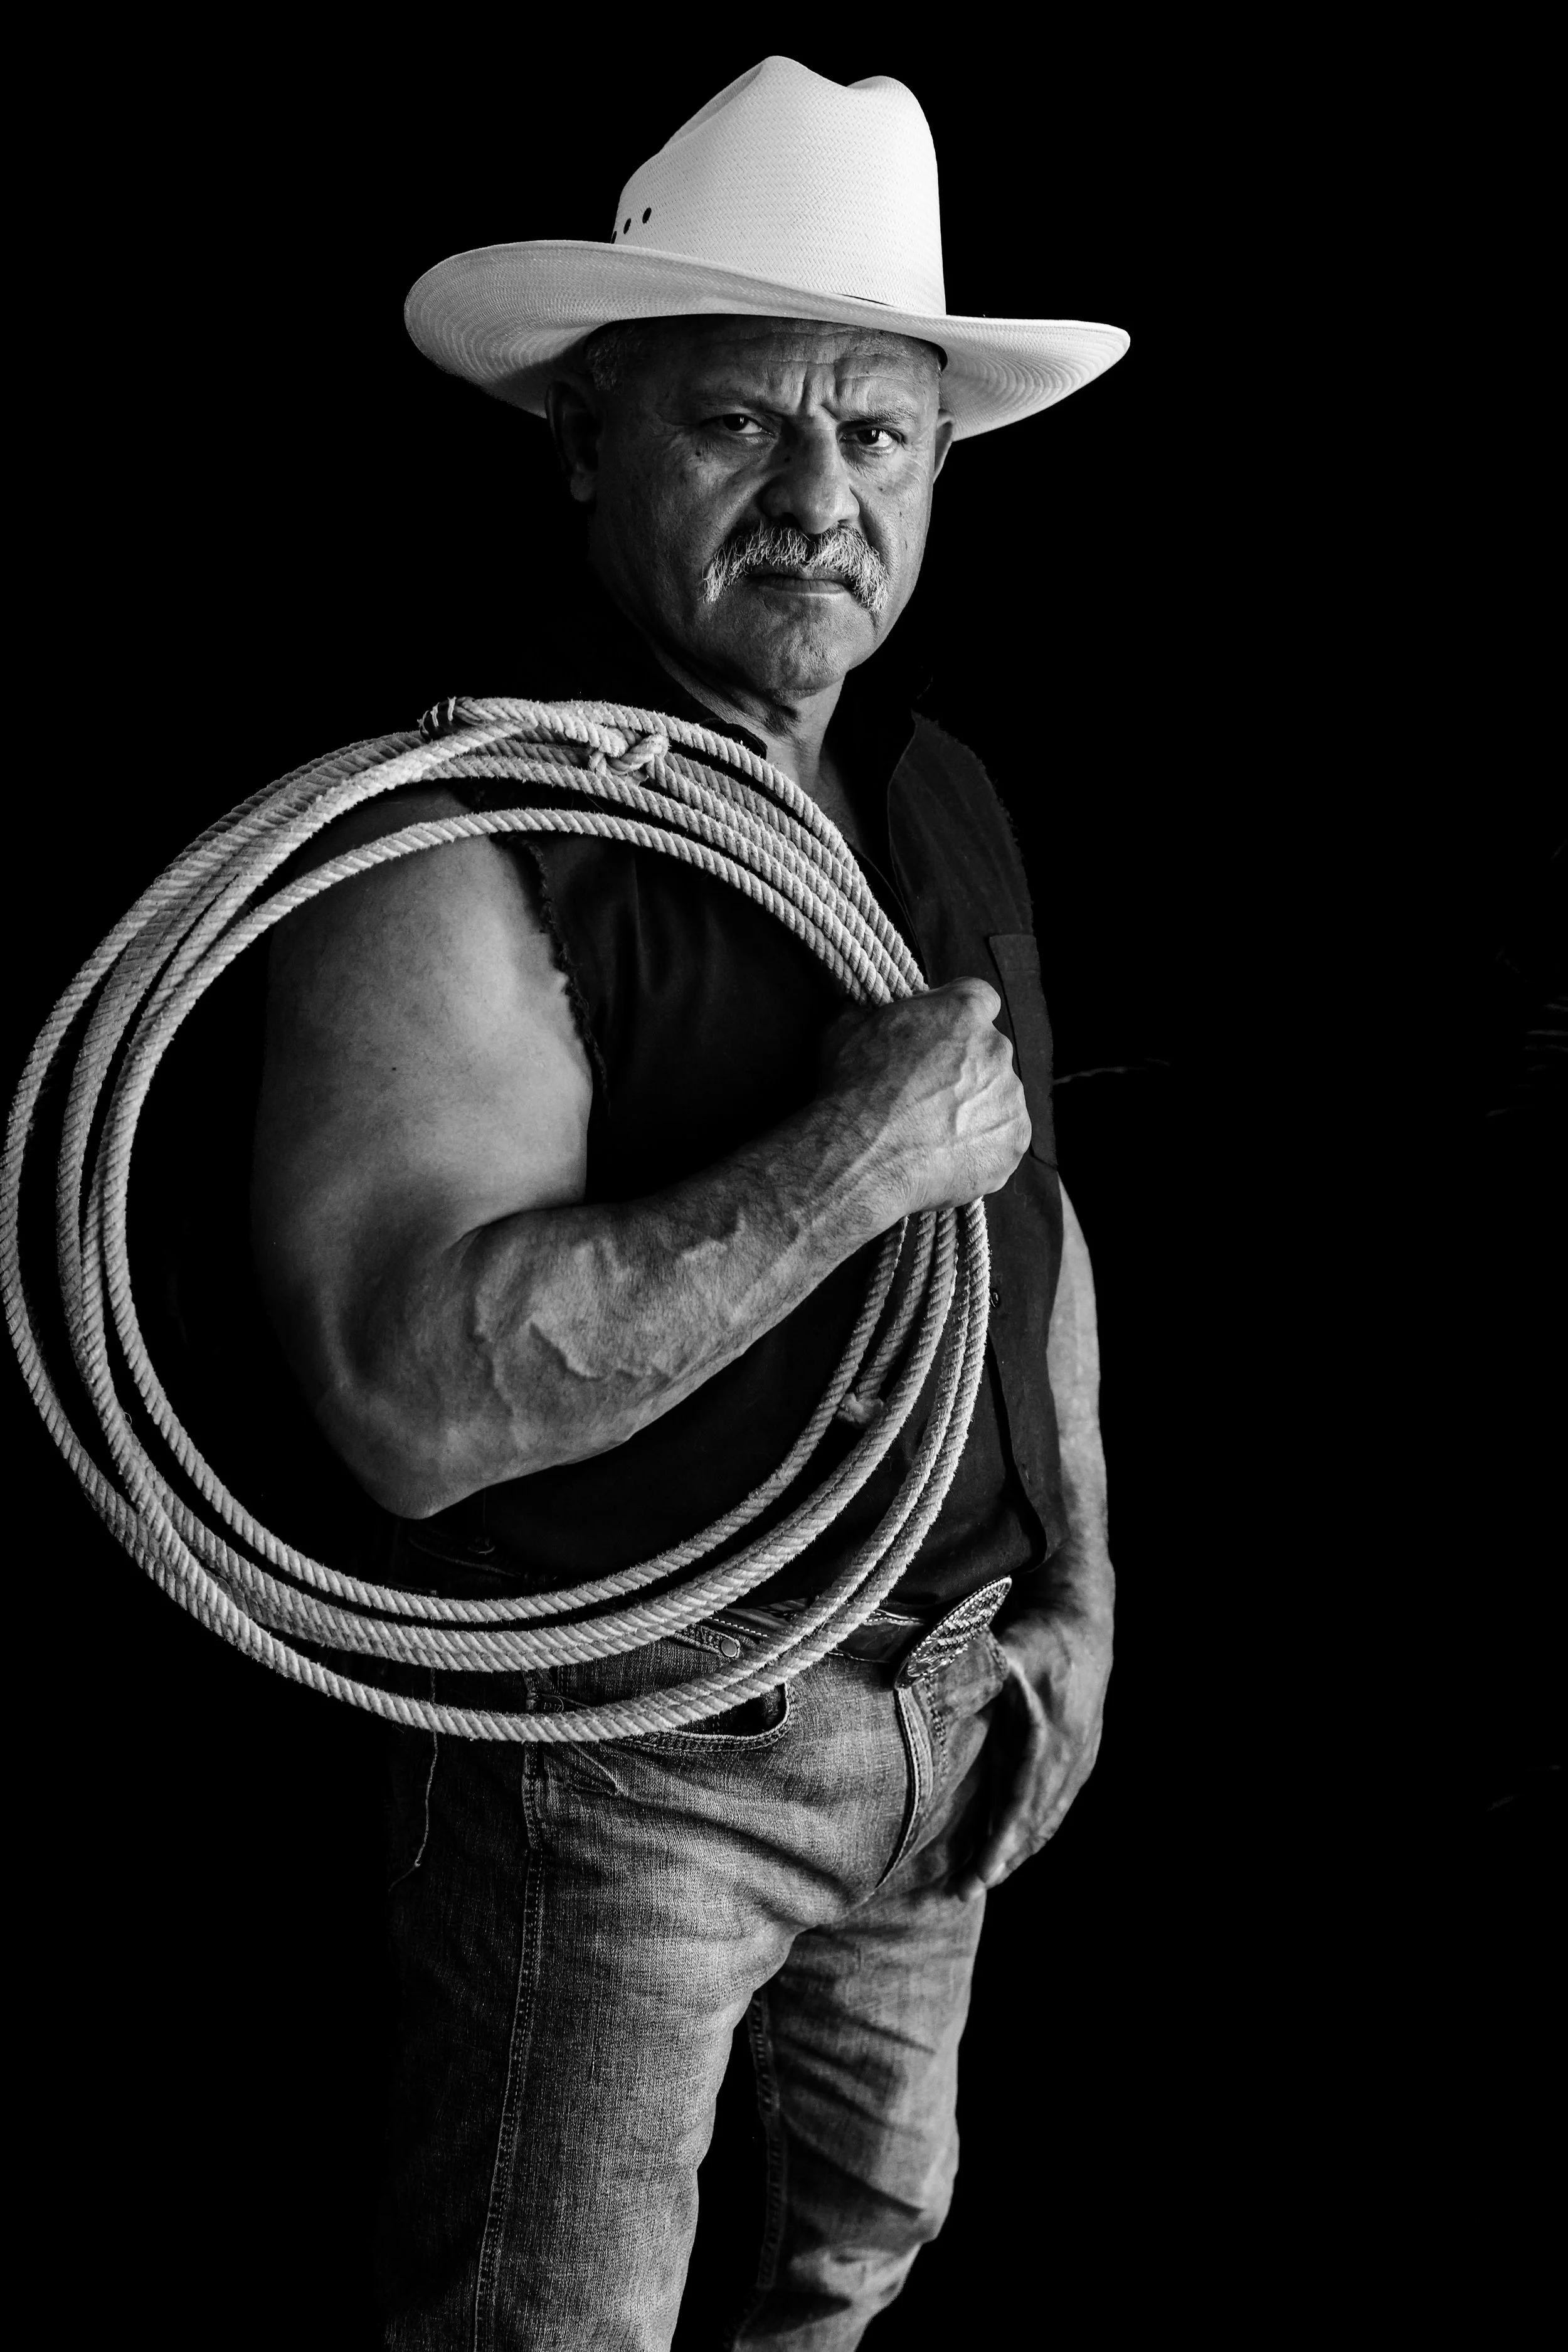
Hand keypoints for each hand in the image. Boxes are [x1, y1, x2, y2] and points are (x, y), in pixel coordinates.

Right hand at [820, 978, 1030, 1216]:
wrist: (859, 1156)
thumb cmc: (850, 1089)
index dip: (958, 1016)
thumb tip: (861, 1010)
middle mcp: (996, 1049)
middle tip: (928, 1092)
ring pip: (998, 1097)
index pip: (980, 998)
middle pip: (989, 1051)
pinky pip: (1004, 1140)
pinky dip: (983, 1147)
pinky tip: (949, 1155)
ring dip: (976, 1108)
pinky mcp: (1014, 1141)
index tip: (941, 1035)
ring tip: (935, 1131)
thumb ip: (868, 1012)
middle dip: (965, 1068)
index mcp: (962, 1011)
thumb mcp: (844, 1028)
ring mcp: (1009, 1097)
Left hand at [955, 1609, 1111, 1899]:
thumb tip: (919, 1686)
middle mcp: (1070, 1755)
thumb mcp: (1009, 1645)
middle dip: (1003, 1859)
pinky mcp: (1081, 1756)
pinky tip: (1015, 1845)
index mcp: (1052, 1735)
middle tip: (965, 1893)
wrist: (1086, 1618)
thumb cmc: (1041, 1633)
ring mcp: (1080, 1758)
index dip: (1003, 1841)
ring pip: (1048, 1817)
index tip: (980, 1875)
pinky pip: (1057, 1805)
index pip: (1024, 1801)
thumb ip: (970, 1672)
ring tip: (982, 1880)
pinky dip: (1034, 1829)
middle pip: (1036, 1821)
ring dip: (1017, 1850)